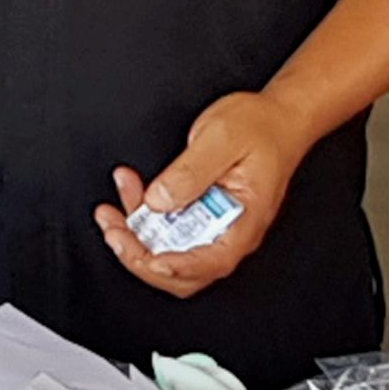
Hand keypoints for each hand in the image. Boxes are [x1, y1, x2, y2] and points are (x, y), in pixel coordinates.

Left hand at [94, 91, 312, 296]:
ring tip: (112, 210)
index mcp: (245, 220)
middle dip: (141, 256)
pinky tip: (130, 190)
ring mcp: (214, 226)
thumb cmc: (260, 127)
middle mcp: (230, 232)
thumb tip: (159, 200)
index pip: (211, 262)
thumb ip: (190, 172)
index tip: (146, 257)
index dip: (176, 267)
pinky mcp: (200, 215)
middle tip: (113, 229)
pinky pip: (166, 230)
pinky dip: (142, 216)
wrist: (276, 118)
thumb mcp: (221, 138)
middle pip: (184, 271)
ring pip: (169, 253)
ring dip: (135, 237)